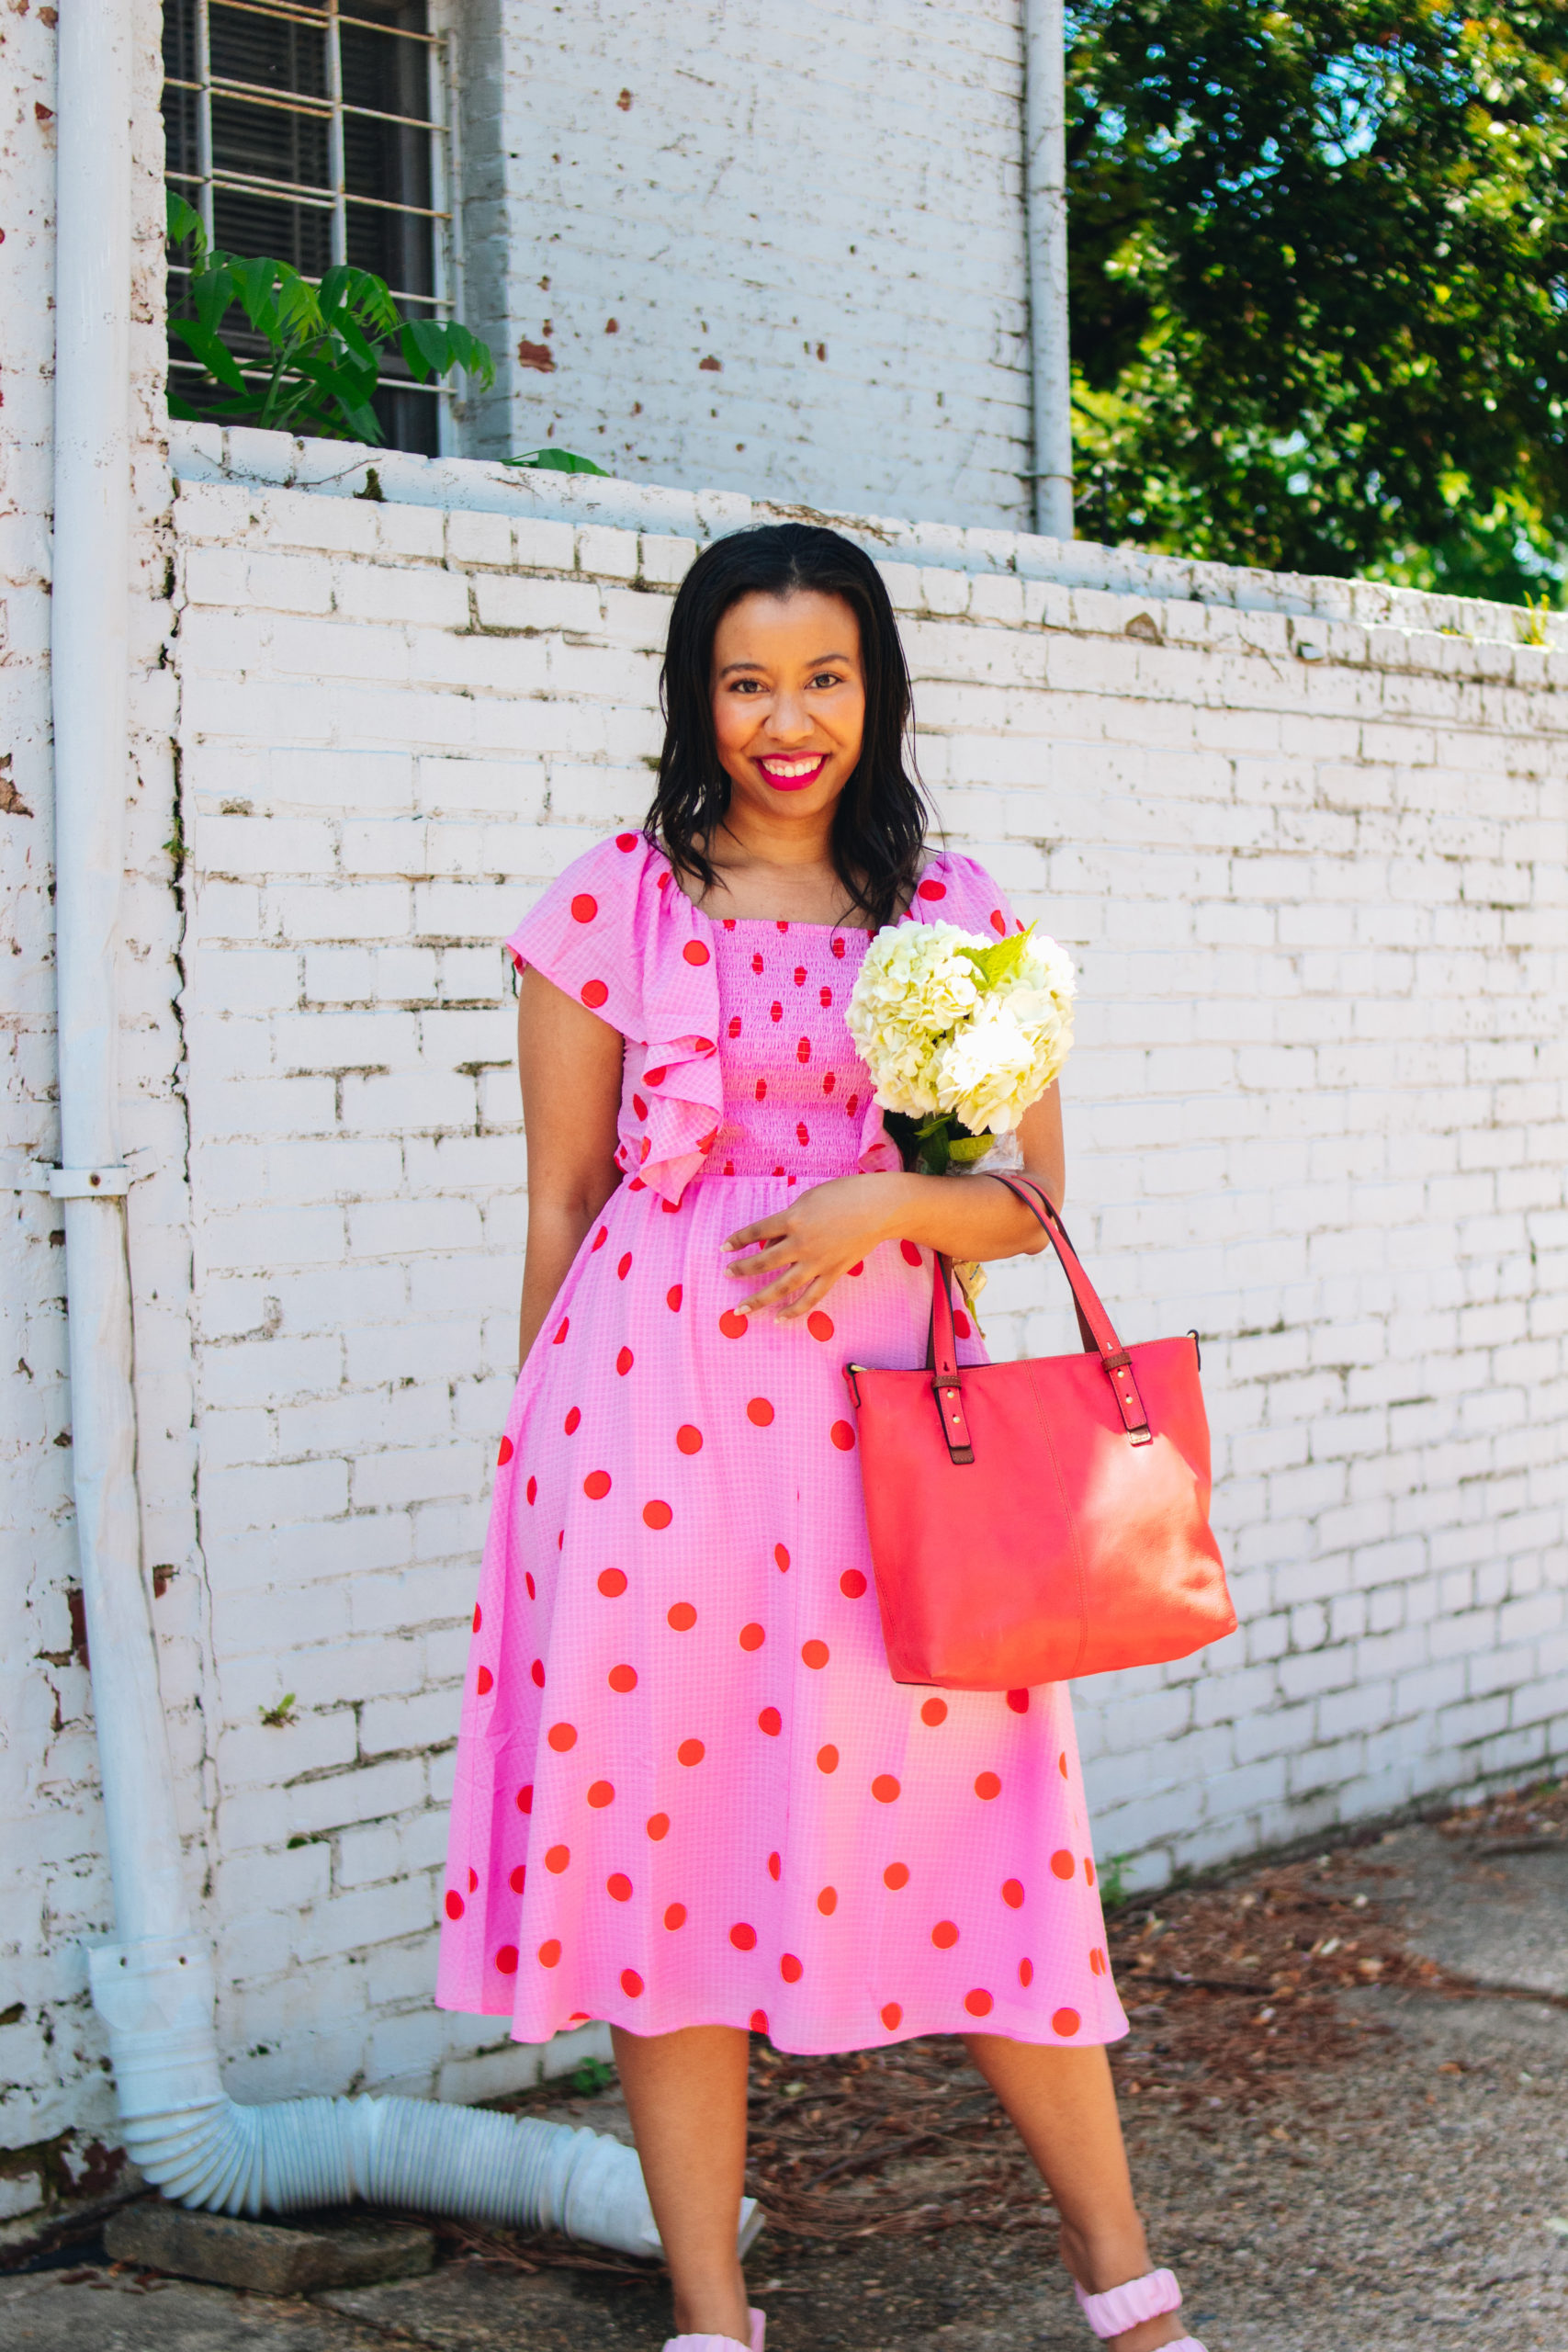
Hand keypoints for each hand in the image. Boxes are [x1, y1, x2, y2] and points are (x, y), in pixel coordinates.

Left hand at [722, 1175, 895, 1319]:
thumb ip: (788, 1221)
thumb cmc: (844, 1194)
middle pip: (763, 1263)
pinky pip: (810, 1297)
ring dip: (759, 1299)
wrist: (879, 1207)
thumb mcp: (809, 1199)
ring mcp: (816, 1262)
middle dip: (742, 1270)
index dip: (737, 1241)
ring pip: (782, 1287)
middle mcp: (800, 1244)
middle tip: (727, 1275)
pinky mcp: (832, 1273)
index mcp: (792, 1219)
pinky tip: (779, 1318)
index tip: (724, 1249)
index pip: (756, 1232)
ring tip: (741, 1309)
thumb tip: (771, 1241)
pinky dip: (794, 1310)